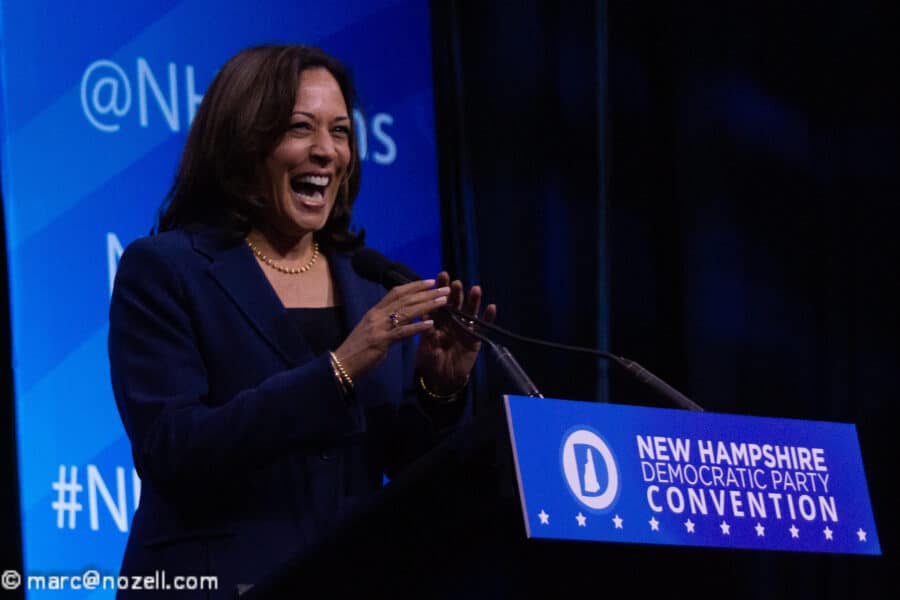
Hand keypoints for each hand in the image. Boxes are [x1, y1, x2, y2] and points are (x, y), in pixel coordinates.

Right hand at [334, 279, 449, 378]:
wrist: (341, 364)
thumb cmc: (357, 349)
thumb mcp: (371, 330)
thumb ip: (385, 322)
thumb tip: (401, 316)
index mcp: (374, 311)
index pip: (396, 292)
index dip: (414, 285)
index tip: (430, 281)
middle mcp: (376, 315)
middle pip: (405, 299)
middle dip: (427, 293)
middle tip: (444, 288)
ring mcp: (378, 327)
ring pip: (406, 312)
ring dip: (427, 305)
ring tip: (444, 301)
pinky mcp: (381, 342)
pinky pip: (402, 332)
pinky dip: (417, 327)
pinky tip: (431, 325)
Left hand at [415, 272, 496, 393]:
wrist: (441, 378)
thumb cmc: (429, 361)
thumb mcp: (426, 349)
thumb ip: (429, 339)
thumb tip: (431, 328)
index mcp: (437, 320)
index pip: (438, 301)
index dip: (440, 289)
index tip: (441, 275)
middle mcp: (451, 321)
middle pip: (455, 303)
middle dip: (455, 292)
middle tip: (456, 283)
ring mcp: (464, 328)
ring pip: (470, 311)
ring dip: (473, 300)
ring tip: (476, 289)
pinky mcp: (475, 339)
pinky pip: (483, 326)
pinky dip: (488, 317)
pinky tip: (491, 307)